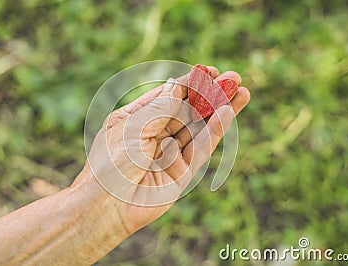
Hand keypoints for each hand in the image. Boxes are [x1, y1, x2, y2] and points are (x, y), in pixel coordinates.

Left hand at [73, 66, 249, 235]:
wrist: (106, 206)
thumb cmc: (110, 163)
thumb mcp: (133, 126)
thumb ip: (159, 107)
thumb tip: (176, 84)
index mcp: (137, 119)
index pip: (169, 96)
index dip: (190, 83)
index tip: (210, 71)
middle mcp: (156, 134)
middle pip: (189, 110)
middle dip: (211, 94)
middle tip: (234, 78)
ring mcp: (170, 154)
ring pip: (200, 127)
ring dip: (220, 109)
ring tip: (241, 91)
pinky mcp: (182, 173)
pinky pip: (202, 148)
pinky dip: (215, 131)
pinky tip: (228, 112)